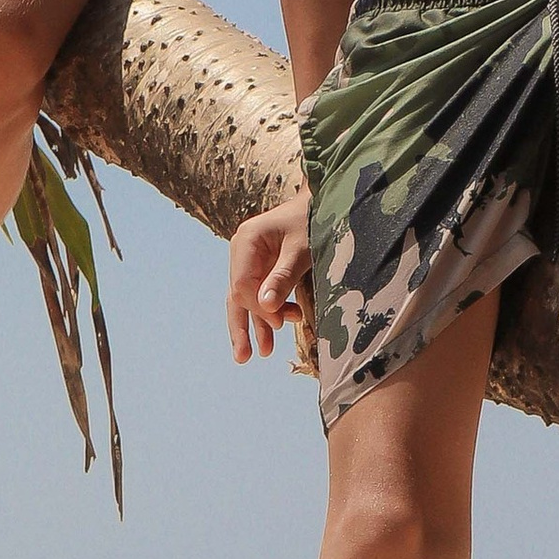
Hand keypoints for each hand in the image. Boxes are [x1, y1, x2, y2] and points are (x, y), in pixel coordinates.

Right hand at [227, 192, 311, 360]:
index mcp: (246, 241)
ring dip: (254, 325)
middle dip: (242, 327)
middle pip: (236, 295)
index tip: (283, 321)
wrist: (322, 201)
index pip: (242, 286)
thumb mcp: (301, 250)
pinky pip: (259, 294)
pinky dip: (267, 312)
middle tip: (244, 357)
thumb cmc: (313, 221)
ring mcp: (250, 259)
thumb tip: (265, 308)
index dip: (259, 309)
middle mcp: (242, 251)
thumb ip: (282, 278)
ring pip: (245, 298)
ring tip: (260, 353)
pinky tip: (276, 331)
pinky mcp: (262, 266)